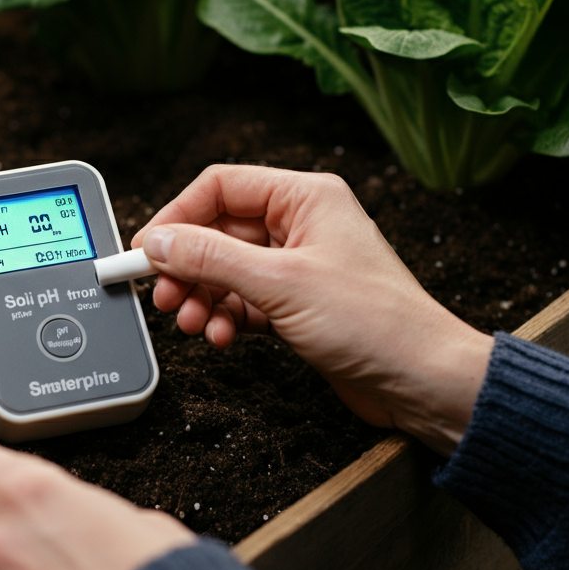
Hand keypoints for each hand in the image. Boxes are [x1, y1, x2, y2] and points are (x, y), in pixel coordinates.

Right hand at [132, 165, 491, 455]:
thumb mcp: (280, 284)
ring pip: (227, 270)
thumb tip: (159, 242)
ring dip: (204, 297)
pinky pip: (244, 300)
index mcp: (305, 197)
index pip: (221, 187)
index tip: (146, 252)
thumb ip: (210, 259)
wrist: (421, 381)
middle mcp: (301, 225)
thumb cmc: (375, 323)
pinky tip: (223, 335)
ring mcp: (299, 266)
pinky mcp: (298, 304)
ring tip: (195, 324)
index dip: (177, 217)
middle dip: (188, 267)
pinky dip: (227, 316)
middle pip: (219, 232)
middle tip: (166, 297)